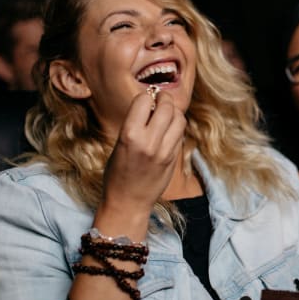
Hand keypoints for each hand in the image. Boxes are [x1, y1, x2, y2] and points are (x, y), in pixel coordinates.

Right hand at [102, 90, 185, 212]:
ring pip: (179, 118)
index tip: (145, 100)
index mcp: (129, 135)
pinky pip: (180, 134)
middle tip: (160, 100)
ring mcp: (164, 151)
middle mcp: (149, 142)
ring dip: (174, 112)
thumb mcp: (119, 144)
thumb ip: (136, 124)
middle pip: (166, 106)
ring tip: (167, 114)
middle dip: (164, 99)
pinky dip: (177, 127)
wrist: (128, 202)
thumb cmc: (117, 173)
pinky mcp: (174, 159)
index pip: (143, 100)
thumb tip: (151, 103)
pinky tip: (168, 130)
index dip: (145, 97)